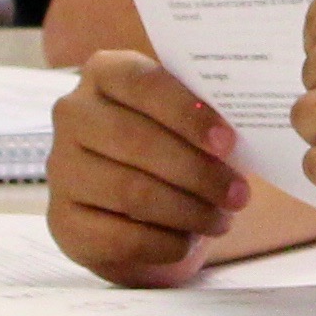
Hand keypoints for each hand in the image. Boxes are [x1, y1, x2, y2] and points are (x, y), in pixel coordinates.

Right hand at [45, 51, 251, 285]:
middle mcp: (73, 114)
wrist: (130, 202)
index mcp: (104, 73)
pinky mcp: (63, 220)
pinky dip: (164, 243)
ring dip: (187, 211)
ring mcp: (61, 168)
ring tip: (221, 219)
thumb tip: (254, 125)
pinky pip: (119, 236)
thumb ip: (206, 117)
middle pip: (136, 141)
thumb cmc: (170, 146)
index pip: (142, 83)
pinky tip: (188, 241)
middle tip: (237, 194)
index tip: (227, 142)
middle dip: (196, 172)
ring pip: (130, 192)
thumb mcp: (184, 121)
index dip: (186, 113)